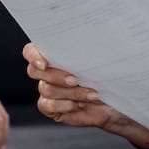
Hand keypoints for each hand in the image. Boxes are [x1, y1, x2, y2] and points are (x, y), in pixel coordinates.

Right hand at [23, 42, 148, 148]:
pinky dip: (64, 105)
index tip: (45, 63)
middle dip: (56, 76)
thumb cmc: (109, 76)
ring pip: (47, 89)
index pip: (31, 51)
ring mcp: (48, 89)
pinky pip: (47, 105)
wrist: (117, 101)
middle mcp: (47, 71)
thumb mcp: (101, 60)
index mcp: (54, 54)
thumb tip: (90, 41)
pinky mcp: (51, 107)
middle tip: (76, 80)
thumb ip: (87, 52)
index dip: (33, 56)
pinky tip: (80, 104)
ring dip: (70, 92)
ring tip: (91, 94)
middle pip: (35, 71)